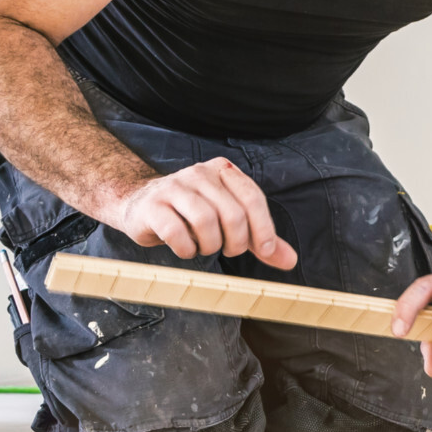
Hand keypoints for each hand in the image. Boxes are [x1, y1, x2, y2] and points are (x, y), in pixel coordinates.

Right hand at [102, 157, 296, 268]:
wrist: (141, 205)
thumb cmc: (191, 214)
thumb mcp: (229, 221)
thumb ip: (259, 238)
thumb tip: (290, 260)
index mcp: (223, 171)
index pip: (252, 197)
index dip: (263, 228)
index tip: (265, 251)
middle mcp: (200, 173)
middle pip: (232, 213)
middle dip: (235, 243)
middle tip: (226, 250)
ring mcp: (174, 187)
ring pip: (205, 221)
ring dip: (209, 246)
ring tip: (203, 248)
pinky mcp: (153, 206)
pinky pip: (176, 232)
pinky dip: (186, 249)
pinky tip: (185, 249)